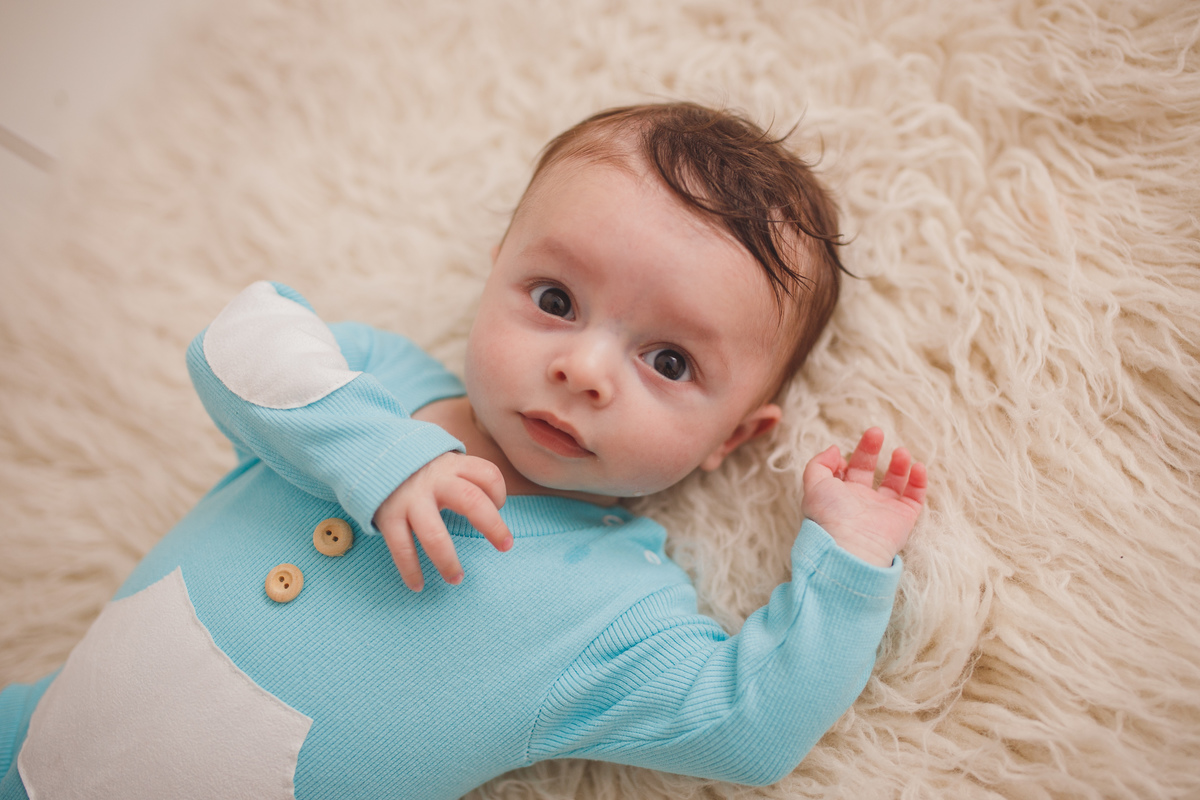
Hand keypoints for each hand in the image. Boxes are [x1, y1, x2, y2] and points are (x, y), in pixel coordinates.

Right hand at [373, 452, 512, 590]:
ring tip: (456, 579)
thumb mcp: (442, 462)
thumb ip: (463, 477)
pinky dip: (410, 571)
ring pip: (434, 535)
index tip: (498, 506)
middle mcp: (434, 480)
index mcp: (452, 465)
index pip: (488, 475)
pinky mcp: (388, 515)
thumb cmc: (418, 468)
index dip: (499, 493)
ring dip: (448, 561)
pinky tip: (417, 585)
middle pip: (472, 501)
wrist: (370, 455)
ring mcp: (411, 499)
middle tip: (505, 546)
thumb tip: (492, 508)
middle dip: (493, 527)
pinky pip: (402, 548)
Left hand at [801, 428, 926, 567]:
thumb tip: (835, 450)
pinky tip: (917, 466)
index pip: (846, 471)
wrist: (850, 545)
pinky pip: (914, 498)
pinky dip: (918, 482)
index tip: (844, 452)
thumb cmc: (829, 515)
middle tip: (876, 431)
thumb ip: (819, 463)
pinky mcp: (902, 519)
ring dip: (899, 465)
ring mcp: (882, 510)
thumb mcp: (814, 483)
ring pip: (894, 483)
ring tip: (901, 451)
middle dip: (872, 450)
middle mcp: (860, 502)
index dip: (846, 458)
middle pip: (868, 471)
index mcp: (839, 495)